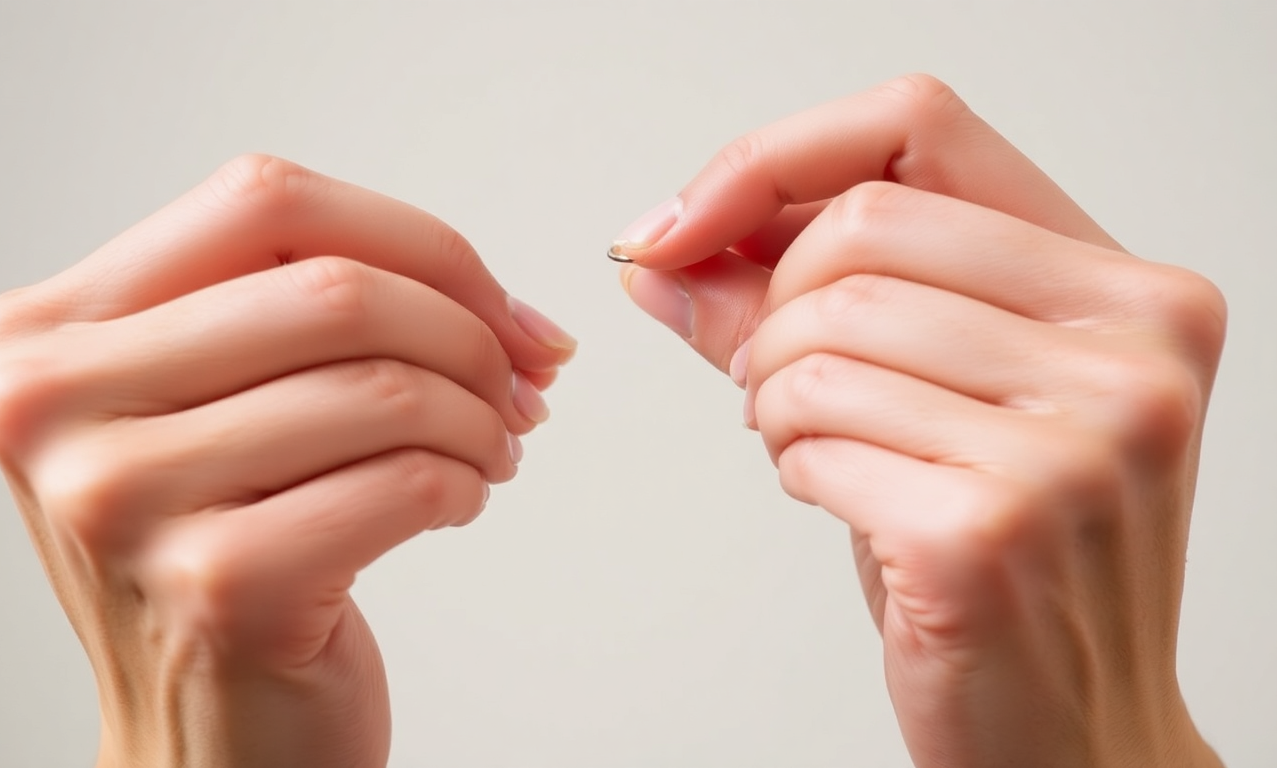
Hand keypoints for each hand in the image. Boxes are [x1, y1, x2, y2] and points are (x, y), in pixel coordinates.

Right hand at [0, 155, 575, 767]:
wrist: (208, 742)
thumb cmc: (224, 559)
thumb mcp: (212, 405)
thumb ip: (314, 312)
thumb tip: (505, 306)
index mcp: (42, 332)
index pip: (264, 202)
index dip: (415, 243)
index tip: (496, 305)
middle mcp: (51, 407)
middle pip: (332, 288)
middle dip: (468, 333)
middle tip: (516, 385)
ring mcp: (124, 501)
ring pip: (381, 385)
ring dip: (477, 416)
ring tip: (486, 450)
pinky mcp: (220, 587)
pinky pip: (407, 479)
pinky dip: (465, 483)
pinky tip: (454, 503)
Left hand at [615, 75, 1225, 766]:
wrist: (1074, 734)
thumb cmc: (1008, 560)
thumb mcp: (934, 399)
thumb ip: (802, 303)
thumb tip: (662, 249)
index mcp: (1131, 293)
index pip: (919, 128)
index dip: (774, 161)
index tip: (682, 225)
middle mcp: (1131, 354)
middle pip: (854, 236)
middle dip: (771, 312)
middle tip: (776, 382)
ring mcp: (1076, 444)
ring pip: (820, 343)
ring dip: (775, 401)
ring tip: (817, 450)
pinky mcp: (992, 529)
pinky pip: (813, 441)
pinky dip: (792, 466)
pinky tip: (841, 497)